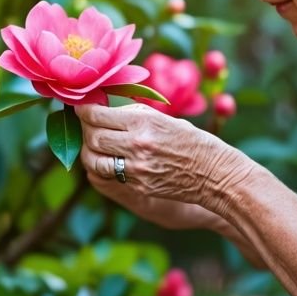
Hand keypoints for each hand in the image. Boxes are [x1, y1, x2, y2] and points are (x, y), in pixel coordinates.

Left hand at [75, 102, 251, 217]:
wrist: (215, 173)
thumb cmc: (193, 141)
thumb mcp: (165, 118)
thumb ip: (134, 115)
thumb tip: (106, 108)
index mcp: (144, 122)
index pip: (98, 115)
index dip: (84, 111)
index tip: (81, 108)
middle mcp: (137, 144)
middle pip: (92, 137)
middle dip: (85, 130)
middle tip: (86, 125)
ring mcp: (136, 168)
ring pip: (93, 160)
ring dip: (88, 152)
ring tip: (93, 146)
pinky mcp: (138, 187)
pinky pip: (107, 178)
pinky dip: (101, 169)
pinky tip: (105, 162)